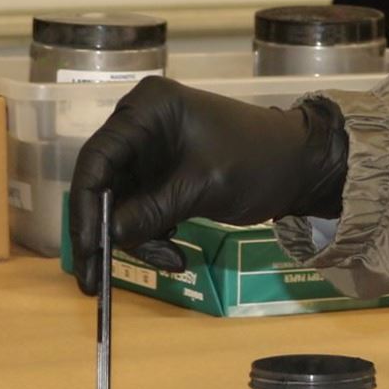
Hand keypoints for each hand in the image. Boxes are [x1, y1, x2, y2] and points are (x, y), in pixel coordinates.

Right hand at [68, 78, 347, 293]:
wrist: (302, 166)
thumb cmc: (258, 162)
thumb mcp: (203, 187)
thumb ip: (152, 210)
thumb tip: (107, 236)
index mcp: (148, 109)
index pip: (97, 158)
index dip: (86, 206)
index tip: (87, 249)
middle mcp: (140, 124)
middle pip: (104, 183)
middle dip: (107, 232)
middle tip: (96, 279)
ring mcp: (151, 150)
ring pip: (120, 203)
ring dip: (137, 239)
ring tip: (172, 261)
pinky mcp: (162, 173)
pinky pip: (140, 208)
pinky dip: (152, 234)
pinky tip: (176, 253)